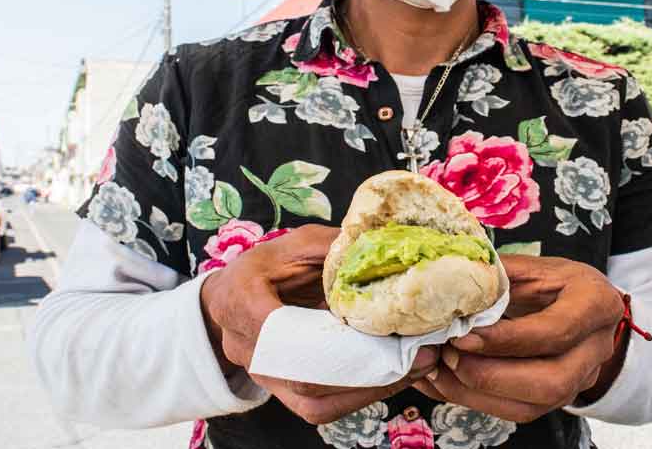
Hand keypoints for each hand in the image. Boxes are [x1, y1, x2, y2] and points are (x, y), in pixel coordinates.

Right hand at [199, 224, 436, 423]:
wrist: (229, 301)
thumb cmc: (264, 268)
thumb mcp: (296, 244)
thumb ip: (334, 247)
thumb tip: (385, 247)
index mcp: (244, 301)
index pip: (290, 330)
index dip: (342, 337)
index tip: (391, 329)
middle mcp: (248, 348)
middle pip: (309, 375)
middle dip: (370, 369)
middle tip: (422, 354)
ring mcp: (264, 377)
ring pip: (316, 402)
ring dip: (371, 390)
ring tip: (417, 367)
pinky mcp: (283, 393)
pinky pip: (321, 408)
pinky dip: (361, 397)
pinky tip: (395, 379)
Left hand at [413, 254, 626, 421]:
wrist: (576, 306)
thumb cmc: (552, 282)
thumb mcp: (530, 267)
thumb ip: (496, 276)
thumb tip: (447, 285)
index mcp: (595, 302)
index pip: (555, 331)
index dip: (507, 339)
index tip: (464, 336)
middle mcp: (596, 347)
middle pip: (551, 381)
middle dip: (491, 375)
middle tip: (448, 356)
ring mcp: (580, 379)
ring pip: (533, 406)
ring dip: (477, 394)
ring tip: (439, 371)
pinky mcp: (557, 399)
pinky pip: (516, 412)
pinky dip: (474, 400)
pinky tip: (444, 382)